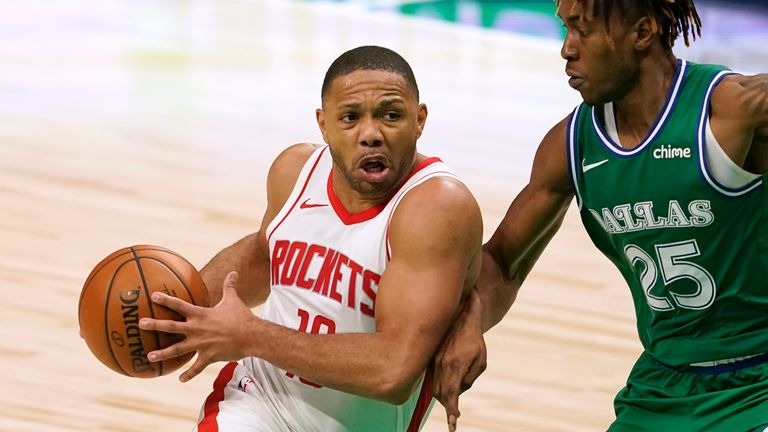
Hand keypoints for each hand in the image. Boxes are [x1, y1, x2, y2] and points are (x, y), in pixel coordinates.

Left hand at [139, 271, 257, 381]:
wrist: (252, 335)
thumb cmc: (242, 316)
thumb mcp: (233, 299)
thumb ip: (229, 286)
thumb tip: (233, 272)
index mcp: (201, 314)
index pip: (179, 305)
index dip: (166, 300)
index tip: (153, 297)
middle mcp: (197, 329)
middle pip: (171, 326)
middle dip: (155, 325)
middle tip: (141, 324)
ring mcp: (201, 344)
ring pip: (177, 349)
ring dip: (163, 354)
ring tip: (149, 357)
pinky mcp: (208, 357)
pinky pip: (196, 367)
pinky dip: (189, 374)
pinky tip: (181, 380)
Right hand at [431, 290, 486, 431]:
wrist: (463, 319)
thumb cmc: (476, 341)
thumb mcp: (481, 361)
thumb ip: (470, 378)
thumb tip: (459, 390)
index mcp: (455, 366)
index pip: (451, 394)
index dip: (451, 411)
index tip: (452, 424)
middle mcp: (441, 364)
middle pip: (441, 394)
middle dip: (448, 405)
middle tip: (455, 413)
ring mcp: (434, 361)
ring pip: (435, 388)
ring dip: (444, 396)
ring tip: (453, 396)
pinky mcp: (430, 358)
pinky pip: (432, 379)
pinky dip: (439, 386)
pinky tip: (447, 384)